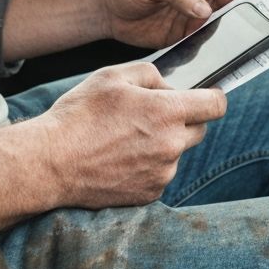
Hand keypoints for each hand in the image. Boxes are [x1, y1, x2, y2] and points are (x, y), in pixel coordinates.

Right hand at [38, 62, 227, 207]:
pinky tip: (119, 157)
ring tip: (123, 138)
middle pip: (199, 130)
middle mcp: (172, 146)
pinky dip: (147, 165)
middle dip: (183, 119)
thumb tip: (167, 86)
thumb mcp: (112, 76)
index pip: (216, 105)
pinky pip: (159, 173)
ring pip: (176, 152)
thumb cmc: (80, 115)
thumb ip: (150, 74)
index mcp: (167, 113)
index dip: (212, 97)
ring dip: (162, 143)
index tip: (204, 96)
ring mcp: (162, 173)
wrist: (51, 162)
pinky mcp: (149, 194)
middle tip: (150, 114)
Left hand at [99, 0, 260, 48]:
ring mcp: (195, 17)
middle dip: (254, 13)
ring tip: (254, 46)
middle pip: (236, 3)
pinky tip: (226, 59)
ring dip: (239, 35)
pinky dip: (219, 51)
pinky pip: (208, 44)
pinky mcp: (186, 37)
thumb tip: (203, 8)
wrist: (105, 9)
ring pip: (226, 26)